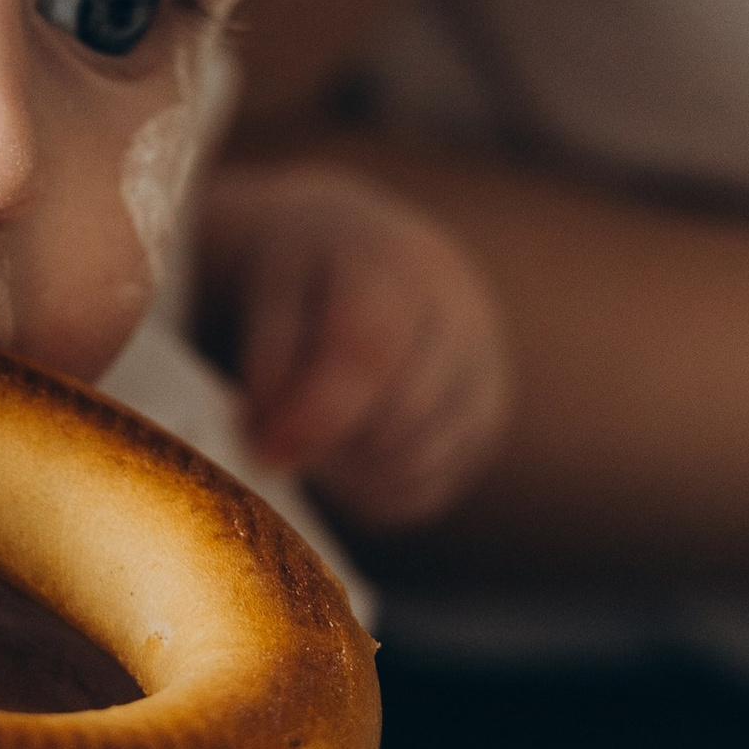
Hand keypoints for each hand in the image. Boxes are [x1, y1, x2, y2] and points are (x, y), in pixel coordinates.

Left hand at [197, 159, 509, 527]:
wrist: (377, 256)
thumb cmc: (307, 275)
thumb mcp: (272, 287)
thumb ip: (270, 356)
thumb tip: (274, 445)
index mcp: (394, 262)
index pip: (369, 352)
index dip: (316, 414)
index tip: (263, 450)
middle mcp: (457, 313)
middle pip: (402, 413)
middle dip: (330, 446)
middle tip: (274, 448)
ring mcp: (482, 369)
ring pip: (420, 457)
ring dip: (351, 475)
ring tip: (307, 447)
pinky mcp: (485, 418)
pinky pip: (429, 486)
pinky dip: (377, 492)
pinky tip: (342, 464)